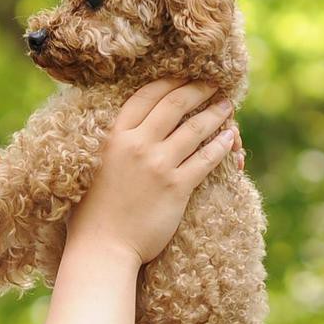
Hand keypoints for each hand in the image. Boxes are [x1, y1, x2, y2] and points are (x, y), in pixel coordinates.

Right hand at [69, 78, 239, 265]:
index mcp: (114, 135)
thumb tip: (127, 127)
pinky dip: (221, 145)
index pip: (146, 96)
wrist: (102, 247)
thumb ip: (112, 142)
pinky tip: (230, 138)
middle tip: (212, 84)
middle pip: (175, 105)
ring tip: (226, 106)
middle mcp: (137, 144)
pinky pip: (206, 160)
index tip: (184, 76)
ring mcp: (158, 165)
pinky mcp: (176, 188)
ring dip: (215, 114)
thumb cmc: (92, 212)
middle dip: (197, 89)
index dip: (169, 82)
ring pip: (195, 129)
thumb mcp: (94, 164)